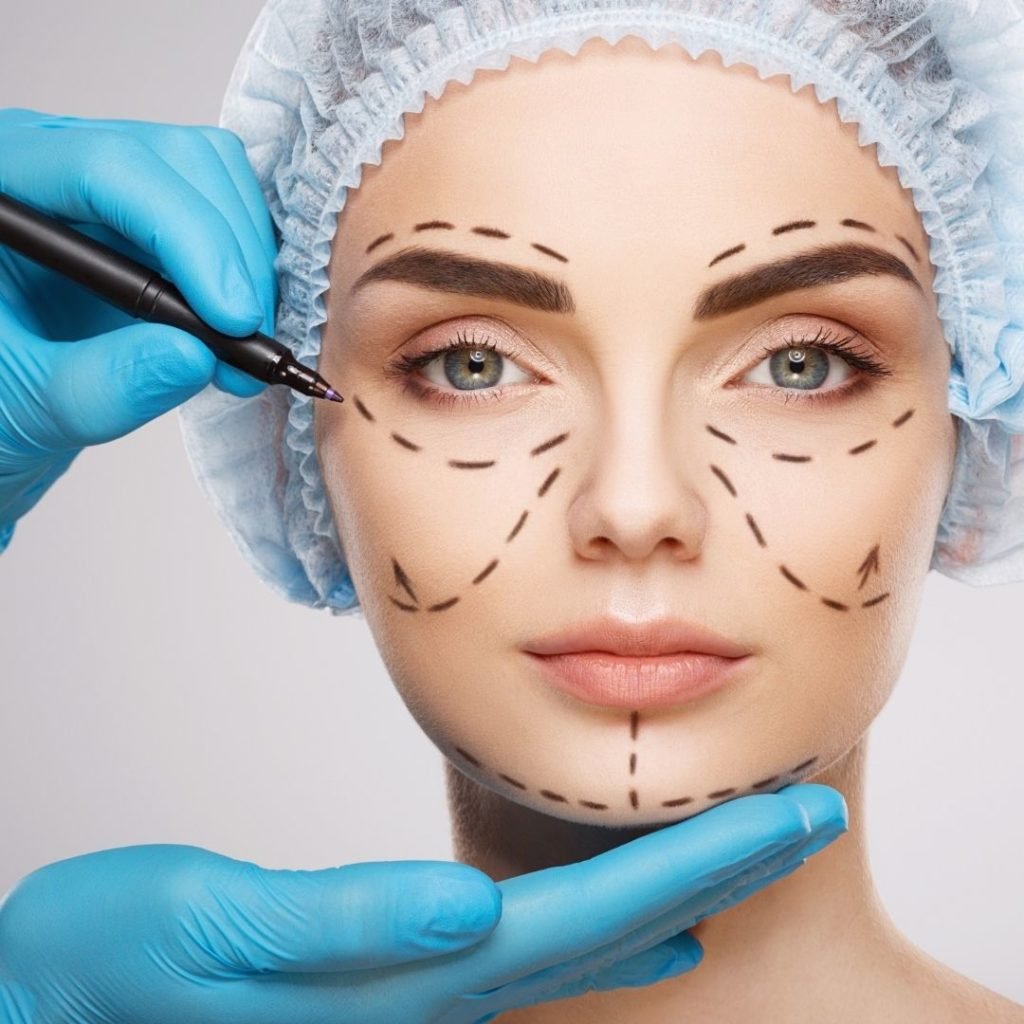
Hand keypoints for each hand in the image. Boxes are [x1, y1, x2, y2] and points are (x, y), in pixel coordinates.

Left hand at [0, 107, 275, 538]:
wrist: (1, 409)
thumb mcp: (22, 404)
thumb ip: (99, 385)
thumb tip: (195, 355)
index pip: (106, 168)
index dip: (187, 234)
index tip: (232, 318)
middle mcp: (53, 166)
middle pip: (177, 161)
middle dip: (231, 251)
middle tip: (246, 341)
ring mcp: (109, 188)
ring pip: (215, 177)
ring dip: (250, 262)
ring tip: (240, 352)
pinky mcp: (153, 216)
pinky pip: (228, 211)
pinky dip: (252, 269)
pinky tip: (238, 332)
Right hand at [0, 783, 845, 1022]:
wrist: (50, 1002)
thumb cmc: (111, 967)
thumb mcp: (214, 936)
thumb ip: (343, 930)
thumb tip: (467, 911)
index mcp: (405, 978)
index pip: (587, 918)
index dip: (699, 863)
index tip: (797, 815)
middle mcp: (429, 991)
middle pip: (612, 925)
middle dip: (719, 868)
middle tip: (811, 816)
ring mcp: (414, 989)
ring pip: (585, 937)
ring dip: (674, 889)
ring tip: (745, 855)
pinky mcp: (387, 970)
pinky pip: (531, 949)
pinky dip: (606, 926)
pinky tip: (642, 920)